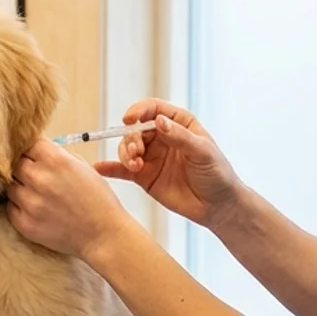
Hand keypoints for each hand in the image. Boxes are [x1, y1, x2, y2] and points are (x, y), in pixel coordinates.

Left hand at [9, 140, 139, 261]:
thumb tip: (39, 152)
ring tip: (36, 194)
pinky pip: (11, 207)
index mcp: (56, 160)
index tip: (35, 156)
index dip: (32, 150)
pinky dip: (19, 206)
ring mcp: (30, 203)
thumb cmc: (98, 201)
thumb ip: (59, 156)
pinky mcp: (25, 224)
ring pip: (10, 186)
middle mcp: (39, 179)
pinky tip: (35, 208)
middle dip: (24, 167)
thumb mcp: (84, 167)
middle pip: (14, 163)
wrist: (104, 236)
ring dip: (20, 187)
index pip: (28, 143)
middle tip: (36, 176)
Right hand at [96, 101, 245, 230]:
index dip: (139, 111)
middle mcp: (162, 137)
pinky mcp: (144, 176)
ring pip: (127, 148)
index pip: (153, 109)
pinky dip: (110, 168)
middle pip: (136, 129)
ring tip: (134, 165)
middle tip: (136, 153)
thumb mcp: (202, 151)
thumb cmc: (216, 173)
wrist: (217, 206)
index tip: (130, 120)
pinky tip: (99, 168)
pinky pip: (123, 170)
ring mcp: (152, 156)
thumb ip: (180, 137)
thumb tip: (159, 121)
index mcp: (178, 123)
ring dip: (124, 153)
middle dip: (131, 138)